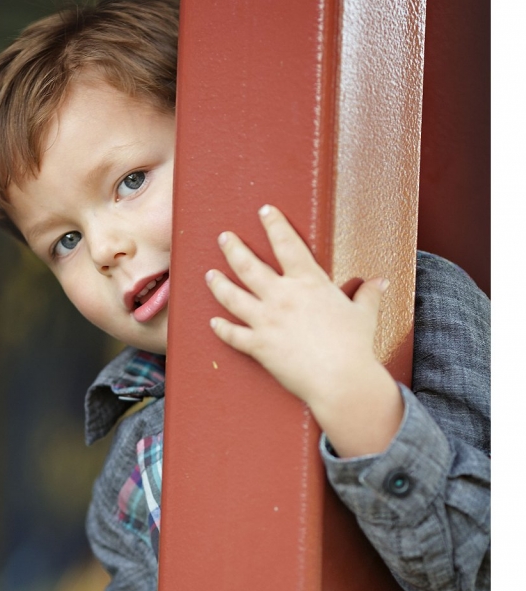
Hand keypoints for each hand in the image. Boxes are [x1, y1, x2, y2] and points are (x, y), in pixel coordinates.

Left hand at [205, 206, 403, 456]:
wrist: (340, 379)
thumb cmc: (354, 347)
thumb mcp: (364, 315)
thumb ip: (368, 295)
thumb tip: (381, 282)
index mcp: (308, 282)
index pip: (287, 244)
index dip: (274, 224)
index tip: (264, 211)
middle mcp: (282, 297)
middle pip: (249, 265)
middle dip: (233, 248)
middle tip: (223, 237)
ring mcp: (266, 321)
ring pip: (232, 297)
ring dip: (218, 284)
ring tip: (209, 274)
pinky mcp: (259, 346)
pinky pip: (233, 335)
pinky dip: (222, 329)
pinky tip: (213, 322)